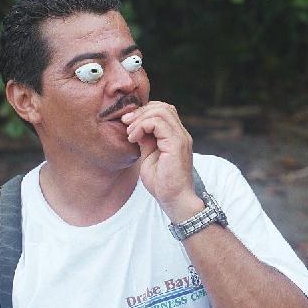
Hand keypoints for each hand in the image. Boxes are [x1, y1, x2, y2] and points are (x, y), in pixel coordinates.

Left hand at [121, 101, 202, 220]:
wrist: (174, 200)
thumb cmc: (162, 183)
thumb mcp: (148, 156)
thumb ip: (145, 140)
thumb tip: (136, 126)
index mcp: (175, 136)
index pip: (163, 110)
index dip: (144, 112)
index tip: (128, 123)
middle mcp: (181, 134)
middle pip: (163, 106)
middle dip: (140, 111)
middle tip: (126, 123)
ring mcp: (181, 138)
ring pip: (161, 111)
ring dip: (140, 119)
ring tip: (130, 133)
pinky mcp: (177, 144)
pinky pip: (158, 123)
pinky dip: (142, 126)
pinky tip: (134, 138)